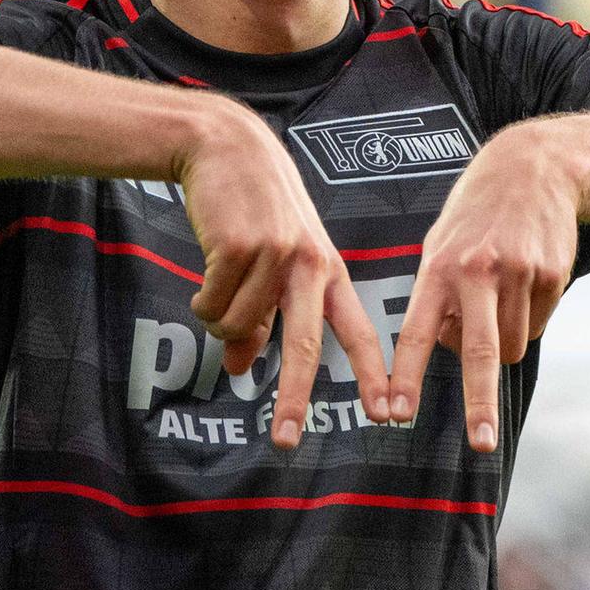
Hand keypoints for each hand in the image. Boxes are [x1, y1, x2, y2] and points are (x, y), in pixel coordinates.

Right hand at [172, 98, 395, 447]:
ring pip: (237, 327)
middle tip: (285, 442)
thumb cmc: (254, 208)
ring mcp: (276, 255)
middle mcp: (310, 266)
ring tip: (218, 281)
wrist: (227, 147)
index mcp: (329, 271)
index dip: (374, 376)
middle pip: (306, 347)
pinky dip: (201, 298)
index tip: (388, 417)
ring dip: (218, 318)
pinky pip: (211, 305)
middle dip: (294, 399)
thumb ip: (262, 319)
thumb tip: (240, 368)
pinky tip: (207, 266)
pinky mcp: (239, 247)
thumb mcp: (272, 260)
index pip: (358, 332)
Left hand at [388, 126, 582, 453]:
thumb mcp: (440, 245)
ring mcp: (518, 273)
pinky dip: (528, 318)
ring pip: (512, 345)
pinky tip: (523, 282)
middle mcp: (477, 271)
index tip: (396, 413)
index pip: (415, 332)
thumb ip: (435, 297)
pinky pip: (537, 326)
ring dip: (504, 341)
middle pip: (479, 352)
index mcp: (438, 268)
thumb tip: (442, 350)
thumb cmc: (477, 213)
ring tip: (498, 299)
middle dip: (479, 402)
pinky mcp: (551, 275)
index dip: (405, 377)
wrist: (533, 167)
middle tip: (481, 442)